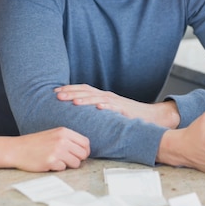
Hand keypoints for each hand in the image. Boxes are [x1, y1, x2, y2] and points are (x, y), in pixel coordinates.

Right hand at [10, 127, 89, 171]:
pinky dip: (58, 168)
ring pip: (76, 163)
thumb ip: (68, 139)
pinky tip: (49, 163)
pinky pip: (64, 168)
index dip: (85, 151)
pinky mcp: (51, 161)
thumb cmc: (35, 143)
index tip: (80, 155)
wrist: (17, 149)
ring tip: (58, 161)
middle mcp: (62, 140)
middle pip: (83, 154)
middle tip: (68, 160)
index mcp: (64, 132)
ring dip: (69, 165)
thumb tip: (84, 149)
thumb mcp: (53, 134)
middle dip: (78, 159)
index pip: (85, 142)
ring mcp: (57, 151)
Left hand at [55, 84, 179, 127]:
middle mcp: (107, 96)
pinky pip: (115, 108)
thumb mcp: (108, 110)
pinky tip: (99, 107)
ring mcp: (116, 102)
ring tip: (73, 101)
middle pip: (87, 92)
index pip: (83, 89)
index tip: (55, 92)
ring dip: (85, 99)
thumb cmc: (126, 115)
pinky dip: (106, 107)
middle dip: (71, 93)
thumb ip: (95, 110)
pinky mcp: (124, 110)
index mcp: (101, 96)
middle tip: (57, 95)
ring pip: (98, 98)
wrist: (149, 116)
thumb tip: (77, 114)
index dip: (69, 89)